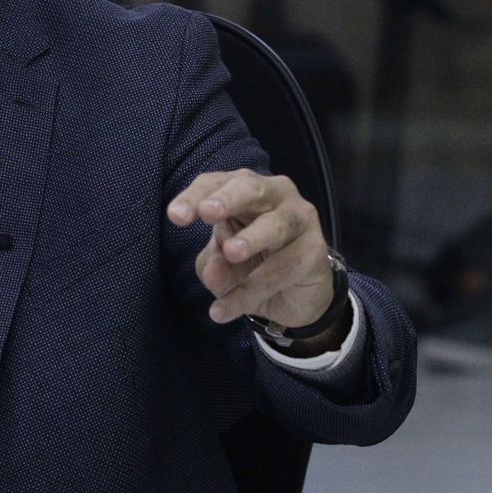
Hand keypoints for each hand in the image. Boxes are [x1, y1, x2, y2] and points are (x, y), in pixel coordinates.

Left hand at [169, 169, 337, 336]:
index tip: (175, 216)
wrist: (296, 297)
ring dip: (251, 238)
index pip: (216, 182)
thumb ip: (213, 263)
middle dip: (228, 199)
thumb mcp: (222, 265)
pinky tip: (226, 310)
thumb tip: (214, 270)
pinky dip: (253, 290)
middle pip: (250, 188)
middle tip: (207, 213)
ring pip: (274, 225)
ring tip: (231, 253)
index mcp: (243, 190)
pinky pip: (283, 268)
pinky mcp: (315, 249)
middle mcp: (274, 194)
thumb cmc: (252, 265)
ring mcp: (299, 218)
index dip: (195, 196)